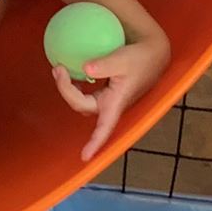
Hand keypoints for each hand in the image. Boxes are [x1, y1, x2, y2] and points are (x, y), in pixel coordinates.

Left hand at [49, 31, 171, 160]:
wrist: (153, 53)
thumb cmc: (141, 59)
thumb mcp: (124, 59)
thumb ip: (105, 64)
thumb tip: (85, 69)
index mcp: (116, 103)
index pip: (104, 128)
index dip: (94, 143)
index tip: (84, 157)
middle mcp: (109, 104)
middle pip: (82, 106)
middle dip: (66, 91)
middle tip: (59, 69)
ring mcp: (106, 98)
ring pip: (81, 100)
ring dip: (68, 88)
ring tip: (60, 69)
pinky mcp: (105, 89)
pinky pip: (84, 91)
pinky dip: (74, 83)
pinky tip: (70, 69)